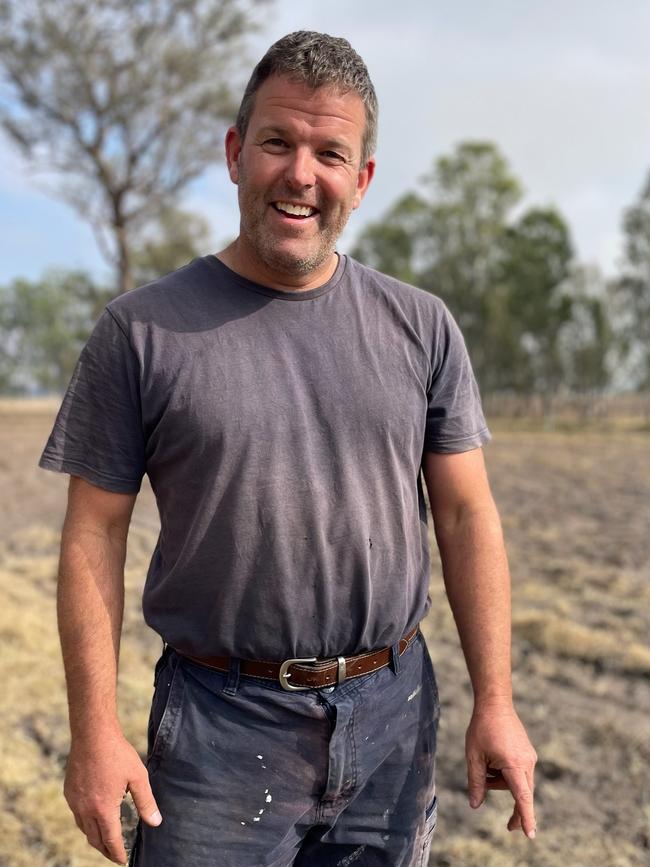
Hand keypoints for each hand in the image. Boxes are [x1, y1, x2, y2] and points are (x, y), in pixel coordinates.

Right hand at [64, 728, 161, 863]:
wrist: (92, 734)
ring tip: (105, 840)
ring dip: (95, 838)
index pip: (110, 840)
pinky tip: (93, 818)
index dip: (117, 853)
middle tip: (114, 855)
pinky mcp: (69, 792)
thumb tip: (155, 822)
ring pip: (84, 829)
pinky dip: (86, 823)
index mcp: (104, 808)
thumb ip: (146, 802)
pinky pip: (77, 815)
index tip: (122, 861)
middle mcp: (85, 809)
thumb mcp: (138, 777)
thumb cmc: (117, 753)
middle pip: (95, 839)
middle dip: (105, 850)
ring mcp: (75, 801)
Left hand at [465, 703, 537, 838]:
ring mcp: (529, 757)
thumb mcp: (474, 757)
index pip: (522, 797)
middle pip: (522, 793)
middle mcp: (527, 762)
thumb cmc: (482, 728)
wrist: (494, 703)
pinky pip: (519, 772)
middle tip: (509, 828)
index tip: (530, 835)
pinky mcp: (527, 752)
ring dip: (502, 783)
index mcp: (514, 764)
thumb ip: (475, 783)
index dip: (525, 817)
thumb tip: (475, 805)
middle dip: (515, 809)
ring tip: (484, 766)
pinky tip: (492, 760)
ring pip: (518, 782)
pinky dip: (506, 774)